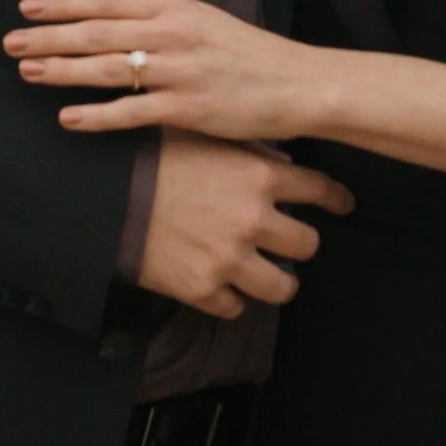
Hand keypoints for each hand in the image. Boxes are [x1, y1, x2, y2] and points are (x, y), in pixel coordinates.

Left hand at [6, 0, 328, 143]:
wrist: (299, 84)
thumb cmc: (249, 56)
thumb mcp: (203, 22)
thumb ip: (160, 21)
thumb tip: (112, 24)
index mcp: (174, 8)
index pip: (105, 0)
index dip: (63, 3)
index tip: (28, 7)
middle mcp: (172, 33)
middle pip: (96, 32)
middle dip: (48, 37)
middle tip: (11, 42)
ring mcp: (179, 70)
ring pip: (106, 68)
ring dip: (61, 71)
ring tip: (28, 72)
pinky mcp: (188, 108)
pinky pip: (131, 112)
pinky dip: (96, 115)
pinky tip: (68, 118)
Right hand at [133, 129, 354, 317]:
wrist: (102, 194)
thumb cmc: (151, 157)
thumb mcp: (205, 138)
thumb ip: (249, 152)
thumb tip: (283, 164)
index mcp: (258, 177)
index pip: (320, 190)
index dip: (336, 199)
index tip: (343, 205)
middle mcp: (252, 220)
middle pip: (308, 245)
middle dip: (300, 244)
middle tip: (288, 243)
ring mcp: (229, 258)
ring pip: (282, 287)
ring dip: (277, 282)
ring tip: (267, 276)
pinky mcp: (203, 289)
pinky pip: (235, 307)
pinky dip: (229, 298)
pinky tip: (220, 285)